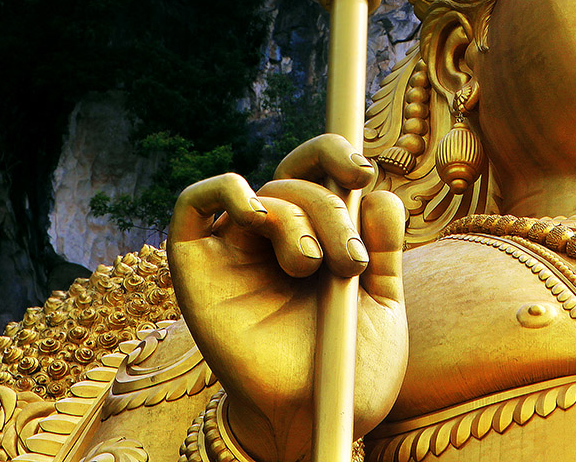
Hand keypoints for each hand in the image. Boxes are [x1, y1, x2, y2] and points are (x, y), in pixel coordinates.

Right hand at [167, 135, 406, 461]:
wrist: (318, 421)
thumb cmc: (349, 367)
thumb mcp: (382, 302)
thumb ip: (383, 247)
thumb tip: (380, 194)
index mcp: (323, 234)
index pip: (321, 170)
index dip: (336, 154)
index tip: (364, 172)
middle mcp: (278, 236)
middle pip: (297, 178)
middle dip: (330, 206)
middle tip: (350, 259)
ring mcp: (237, 250)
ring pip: (265, 194)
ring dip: (297, 218)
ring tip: (314, 267)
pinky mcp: (197, 269)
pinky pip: (192, 204)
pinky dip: (224, 190)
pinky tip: (257, 213)